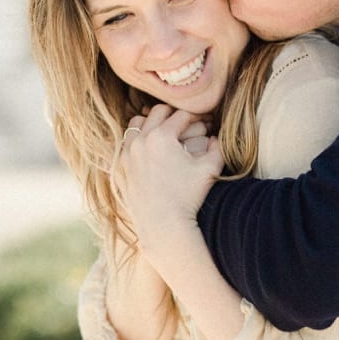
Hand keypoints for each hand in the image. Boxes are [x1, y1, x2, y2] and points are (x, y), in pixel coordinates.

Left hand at [117, 105, 223, 257]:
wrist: (164, 226)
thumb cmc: (189, 198)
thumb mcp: (210, 170)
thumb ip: (218, 148)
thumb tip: (217, 138)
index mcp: (162, 136)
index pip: (181, 115)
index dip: (196, 117)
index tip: (203, 122)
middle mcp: (141, 140)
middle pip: (157, 112)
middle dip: (173, 115)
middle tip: (185, 124)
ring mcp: (127, 154)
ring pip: (136, 124)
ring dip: (151, 123)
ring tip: (165, 133)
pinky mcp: (120, 168)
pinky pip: (126, 144)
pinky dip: (138, 140)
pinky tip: (150, 149)